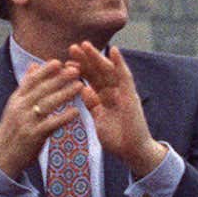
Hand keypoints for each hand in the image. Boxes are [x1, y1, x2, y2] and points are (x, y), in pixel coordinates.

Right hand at [0, 61, 84, 178]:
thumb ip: (27, 86)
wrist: (1, 157)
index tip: (59, 61)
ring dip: (65, 94)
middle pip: (41, 90)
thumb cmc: (13, 129)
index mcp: (17, 99)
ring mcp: (26, 121)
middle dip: (59, 78)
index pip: (31, 80)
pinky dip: (64, 117)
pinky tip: (76, 112)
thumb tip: (34, 65)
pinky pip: (51, 124)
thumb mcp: (16, 105)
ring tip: (80, 85)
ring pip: (47, 104)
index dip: (45, 71)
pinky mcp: (33, 135)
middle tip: (76, 69)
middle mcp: (20, 108)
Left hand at [68, 43, 164, 177]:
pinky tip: (114, 50)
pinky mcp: (131, 95)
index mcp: (105, 98)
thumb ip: (92, 104)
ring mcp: (123, 93)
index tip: (64, 61)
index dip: (78, 70)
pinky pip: (125, 77)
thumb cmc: (117, 139)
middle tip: (72, 47)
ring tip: (86, 44)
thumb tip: (83, 89)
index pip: (90, 81)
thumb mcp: (99, 119)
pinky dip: (120, 63)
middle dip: (85, 60)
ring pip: (108, 71)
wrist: (133, 151)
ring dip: (97, 57)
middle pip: (98, 72)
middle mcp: (115, 92)